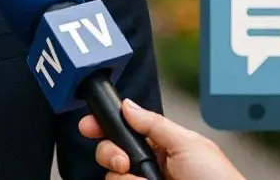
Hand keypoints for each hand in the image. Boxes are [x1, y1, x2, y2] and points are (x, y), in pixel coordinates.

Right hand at [79, 99, 244, 179]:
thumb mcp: (189, 144)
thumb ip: (155, 124)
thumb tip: (128, 106)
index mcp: (162, 146)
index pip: (125, 130)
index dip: (104, 125)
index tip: (90, 126)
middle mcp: (149, 167)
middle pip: (110, 152)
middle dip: (110, 152)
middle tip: (123, 162)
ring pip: (112, 177)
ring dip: (124, 178)